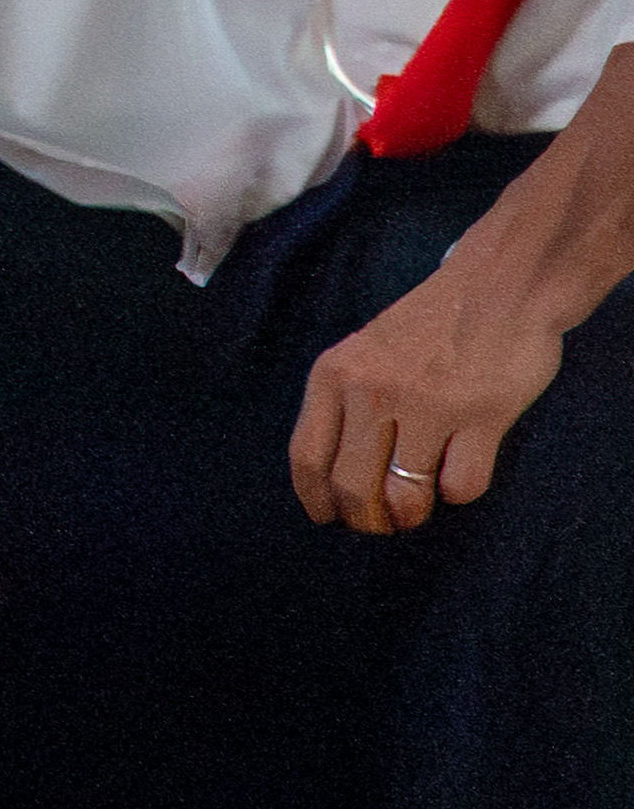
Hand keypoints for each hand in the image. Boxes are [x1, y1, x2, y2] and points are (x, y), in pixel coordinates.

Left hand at [293, 259, 566, 535]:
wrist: (501, 285)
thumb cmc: (430, 326)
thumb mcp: (363, 352)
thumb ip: (344, 403)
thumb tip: (333, 478)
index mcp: (334, 374)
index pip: (307, 457)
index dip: (316, 499)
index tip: (327, 518)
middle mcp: (372, 392)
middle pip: (352, 487)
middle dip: (366, 519)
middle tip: (382, 523)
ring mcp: (427, 406)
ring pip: (404, 497)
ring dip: (411, 513)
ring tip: (418, 505)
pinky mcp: (482, 417)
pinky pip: (460, 487)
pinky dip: (458, 491)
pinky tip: (460, 468)